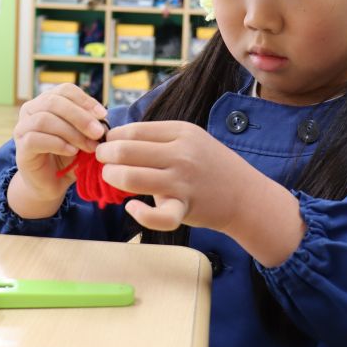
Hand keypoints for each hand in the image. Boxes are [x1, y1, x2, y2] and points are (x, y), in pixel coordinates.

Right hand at [12, 84, 107, 203]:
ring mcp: (22, 128)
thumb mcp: (83, 136)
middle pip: (54, 102)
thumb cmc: (68, 155)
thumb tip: (102, 117)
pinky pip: (35, 139)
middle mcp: (31, 110)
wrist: (51, 183)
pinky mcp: (20, 148)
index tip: (103, 115)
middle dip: (80, 117)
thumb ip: (90, 124)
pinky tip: (72, 152)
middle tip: (98, 132)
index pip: (65, 90)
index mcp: (47, 101)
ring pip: (44, 119)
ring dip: (71, 132)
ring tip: (88, 146)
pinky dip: (58, 144)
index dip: (85, 100)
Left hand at [95, 121, 255, 232]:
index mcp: (181, 132)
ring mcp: (183, 181)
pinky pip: (157, 216)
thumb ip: (158, 138)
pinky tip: (132, 207)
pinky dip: (140, 213)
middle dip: (105, 155)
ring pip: (131, 177)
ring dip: (112, 177)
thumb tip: (117, 137)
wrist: (244, 194)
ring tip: (111, 177)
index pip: (134, 130)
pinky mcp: (185, 207)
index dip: (113, 137)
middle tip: (102, 160)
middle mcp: (181, 154)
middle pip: (126, 150)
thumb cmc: (210, 165)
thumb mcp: (190, 139)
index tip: (107, 144)